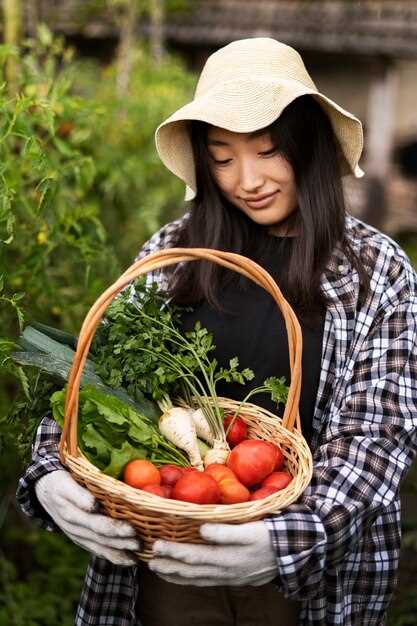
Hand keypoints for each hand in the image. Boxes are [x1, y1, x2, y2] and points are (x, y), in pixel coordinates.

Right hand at [35, 469, 139, 565]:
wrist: (46, 492)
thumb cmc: (60, 482)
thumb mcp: (65, 483)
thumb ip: (79, 495)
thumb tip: (93, 505)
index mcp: (70, 509)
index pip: (93, 519)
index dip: (112, 525)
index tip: (130, 527)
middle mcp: (73, 525)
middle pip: (99, 534)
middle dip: (119, 538)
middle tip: (137, 539)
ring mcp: (77, 535)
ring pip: (99, 545)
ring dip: (119, 549)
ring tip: (138, 550)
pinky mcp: (81, 540)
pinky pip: (98, 551)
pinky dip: (114, 557)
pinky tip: (130, 560)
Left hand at [149, 521, 277, 585]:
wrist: (293, 553)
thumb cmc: (271, 535)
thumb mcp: (252, 530)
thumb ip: (226, 532)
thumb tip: (202, 530)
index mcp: (228, 558)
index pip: (194, 557)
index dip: (174, 552)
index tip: (157, 544)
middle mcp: (225, 571)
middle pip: (191, 571)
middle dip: (169, 565)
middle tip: (149, 559)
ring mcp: (228, 577)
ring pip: (196, 579)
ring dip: (175, 574)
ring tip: (157, 568)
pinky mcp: (232, 577)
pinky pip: (205, 581)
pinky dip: (189, 579)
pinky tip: (180, 575)